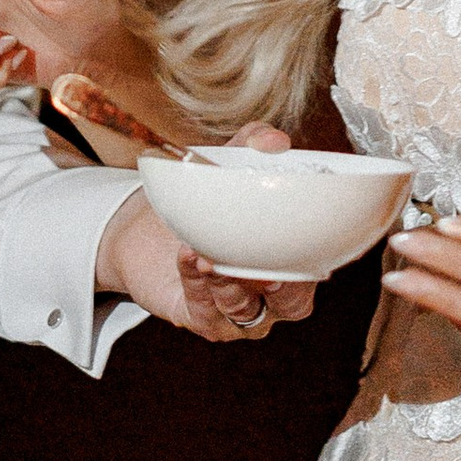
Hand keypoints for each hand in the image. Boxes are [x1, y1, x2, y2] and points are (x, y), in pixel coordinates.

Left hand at [94, 128, 317, 345]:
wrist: (145, 230)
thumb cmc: (203, 205)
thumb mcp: (226, 169)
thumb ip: (250, 146)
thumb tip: (273, 140)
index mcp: (289, 262)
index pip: (314, 271)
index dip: (313, 266)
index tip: (303, 247)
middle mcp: (271, 295)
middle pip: (293, 305)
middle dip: (283, 289)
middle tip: (266, 270)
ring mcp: (237, 313)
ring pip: (244, 311)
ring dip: (229, 284)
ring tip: (208, 255)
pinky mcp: (201, 320)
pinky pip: (204, 311)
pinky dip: (197, 284)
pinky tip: (187, 256)